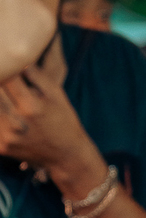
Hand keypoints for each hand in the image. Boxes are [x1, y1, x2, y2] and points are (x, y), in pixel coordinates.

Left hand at [0, 65, 104, 194]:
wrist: (66, 156)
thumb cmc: (64, 121)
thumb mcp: (58, 95)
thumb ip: (37, 76)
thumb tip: (19, 61)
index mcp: (31, 106)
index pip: (6, 77)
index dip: (5, 67)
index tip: (6, 62)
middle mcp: (16, 122)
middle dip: (0, 81)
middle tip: (4, 78)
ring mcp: (6, 137)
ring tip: (7, 96)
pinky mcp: (1, 147)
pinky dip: (0, 114)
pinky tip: (7, 110)